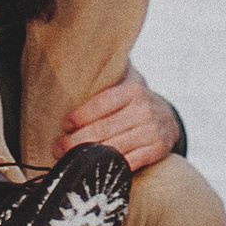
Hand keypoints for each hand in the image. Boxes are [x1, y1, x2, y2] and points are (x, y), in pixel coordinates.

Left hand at [62, 72, 180, 172]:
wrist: (166, 119)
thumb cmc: (134, 101)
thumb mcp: (126, 80)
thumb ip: (107, 72)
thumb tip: (77, 57)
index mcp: (133, 90)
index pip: (101, 104)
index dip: (80, 116)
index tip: (66, 124)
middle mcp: (144, 110)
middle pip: (103, 129)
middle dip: (76, 140)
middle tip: (58, 147)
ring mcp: (153, 131)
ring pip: (114, 148)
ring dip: (89, 157)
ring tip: (71, 158)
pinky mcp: (158, 150)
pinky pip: (130, 162)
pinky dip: (111, 168)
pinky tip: (96, 168)